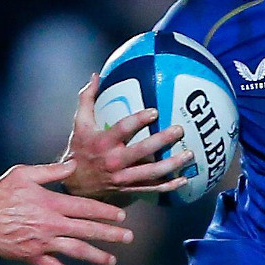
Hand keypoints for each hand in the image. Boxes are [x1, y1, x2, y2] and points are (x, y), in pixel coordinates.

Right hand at [0, 161, 135, 264]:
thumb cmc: (1, 193)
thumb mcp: (25, 174)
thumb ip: (52, 171)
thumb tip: (73, 165)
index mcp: (52, 204)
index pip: (86, 208)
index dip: (105, 213)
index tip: (120, 217)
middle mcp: (52, 225)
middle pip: (87, 230)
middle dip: (110, 235)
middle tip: (128, 238)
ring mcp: (44, 242)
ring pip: (76, 251)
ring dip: (96, 256)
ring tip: (111, 260)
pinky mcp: (33, 256)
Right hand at [62, 74, 193, 202]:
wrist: (75, 184)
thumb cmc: (80, 149)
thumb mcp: (79, 123)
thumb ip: (87, 98)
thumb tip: (96, 76)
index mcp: (102, 143)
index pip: (122, 129)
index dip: (138, 120)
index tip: (155, 112)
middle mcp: (113, 161)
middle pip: (142, 151)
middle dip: (162, 140)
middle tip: (179, 130)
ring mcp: (122, 178)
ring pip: (151, 172)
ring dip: (172, 164)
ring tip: (189, 154)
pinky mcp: (129, 189)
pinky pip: (152, 188)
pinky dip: (169, 185)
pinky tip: (184, 179)